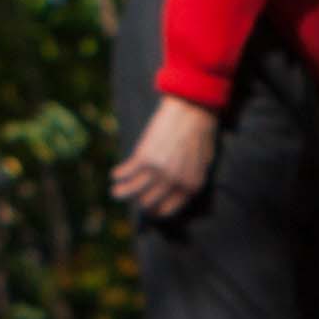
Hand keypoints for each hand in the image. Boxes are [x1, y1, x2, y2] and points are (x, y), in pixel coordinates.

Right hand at [109, 94, 219, 218]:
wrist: (193, 107)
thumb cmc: (201, 132)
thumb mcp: (204, 163)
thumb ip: (190, 179)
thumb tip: (175, 190)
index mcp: (191, 186)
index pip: (169, 210)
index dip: (156, 211)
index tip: (149, 208)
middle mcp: (174, 182)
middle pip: (148, 203)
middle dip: (139, 203)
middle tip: (133, 198)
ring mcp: (158, 171)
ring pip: (131, 193)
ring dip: (120, 194)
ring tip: (115, 192)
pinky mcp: (143, 157)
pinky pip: (125, 173)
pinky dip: (118, 175)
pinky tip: (115, 174)